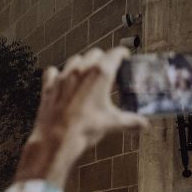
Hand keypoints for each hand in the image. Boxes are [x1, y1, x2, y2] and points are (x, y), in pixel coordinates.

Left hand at [15, 47, 147, 185]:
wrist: (57, 138)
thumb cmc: (85, 128)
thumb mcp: (113, 123)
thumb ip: (131, 121)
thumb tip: (143, 124)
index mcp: (101, 73)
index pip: (116, 53)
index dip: (122, 54)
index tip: (125, 58)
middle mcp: (81, 70)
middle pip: (95, 53)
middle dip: (102, 59)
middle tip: (107, 70)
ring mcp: (63, 76)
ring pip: (75, 59)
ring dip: (82, 64)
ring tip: (87, 74)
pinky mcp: (49, 86)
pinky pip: (53, 71)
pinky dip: (58, 73)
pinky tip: (61, 80)